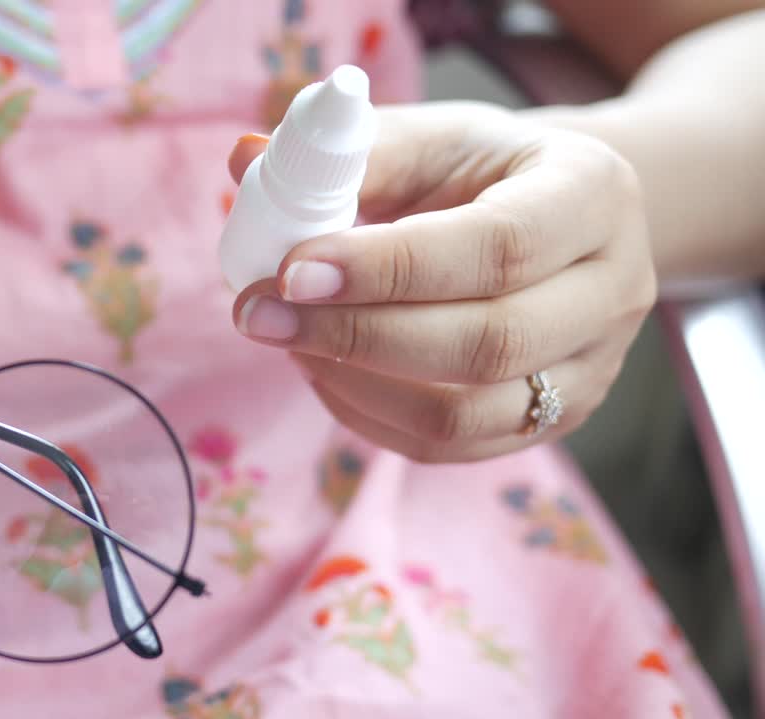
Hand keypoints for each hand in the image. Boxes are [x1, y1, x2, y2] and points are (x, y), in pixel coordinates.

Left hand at [228, 102, 654, 461]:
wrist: (556, 220)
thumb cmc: (482, 170)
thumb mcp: (432, 137)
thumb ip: (348, 152)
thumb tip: (244, 157)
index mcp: (593, 195)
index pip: (497, 247)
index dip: (388, 268)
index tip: (290, 269)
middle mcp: (612, 291)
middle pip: (485, 343)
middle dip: (352, 334)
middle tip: (258, 312)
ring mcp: (589, 370)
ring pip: (464, 413)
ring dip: (352, 382)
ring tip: (285, 337)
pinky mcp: (549, 421)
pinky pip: (447, 445)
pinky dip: (366, 414)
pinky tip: (319, 369)